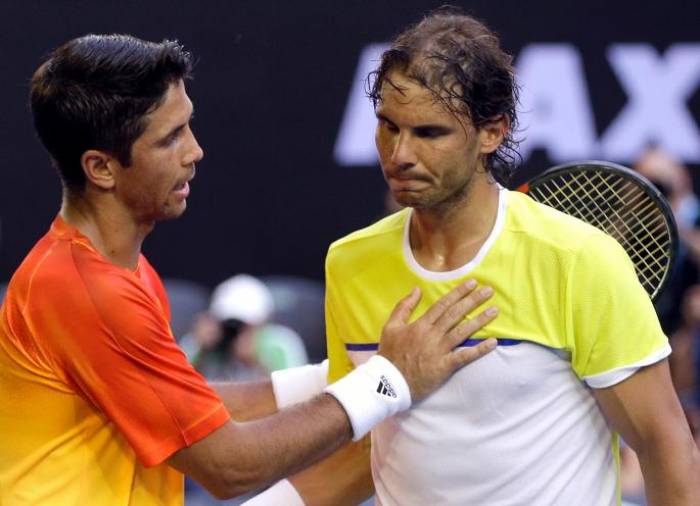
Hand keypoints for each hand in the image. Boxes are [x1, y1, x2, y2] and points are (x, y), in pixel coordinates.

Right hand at [378, 280, 497, 401]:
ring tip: (494, 310)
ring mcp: (439, 350)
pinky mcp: (445, 366)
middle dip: (473, 300)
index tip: (472, 283)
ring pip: (462, 332)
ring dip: (480, 320)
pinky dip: (479, 350)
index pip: (443, 304)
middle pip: (455, 314)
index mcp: (420, 324)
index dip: (458, 293)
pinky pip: (465, 356)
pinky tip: (492, 342)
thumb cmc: (390, 354)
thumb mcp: (390, 326)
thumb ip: (403, 307)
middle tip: (488, 291)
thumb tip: (416, 290)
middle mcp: (432, 334)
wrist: (388, 382)